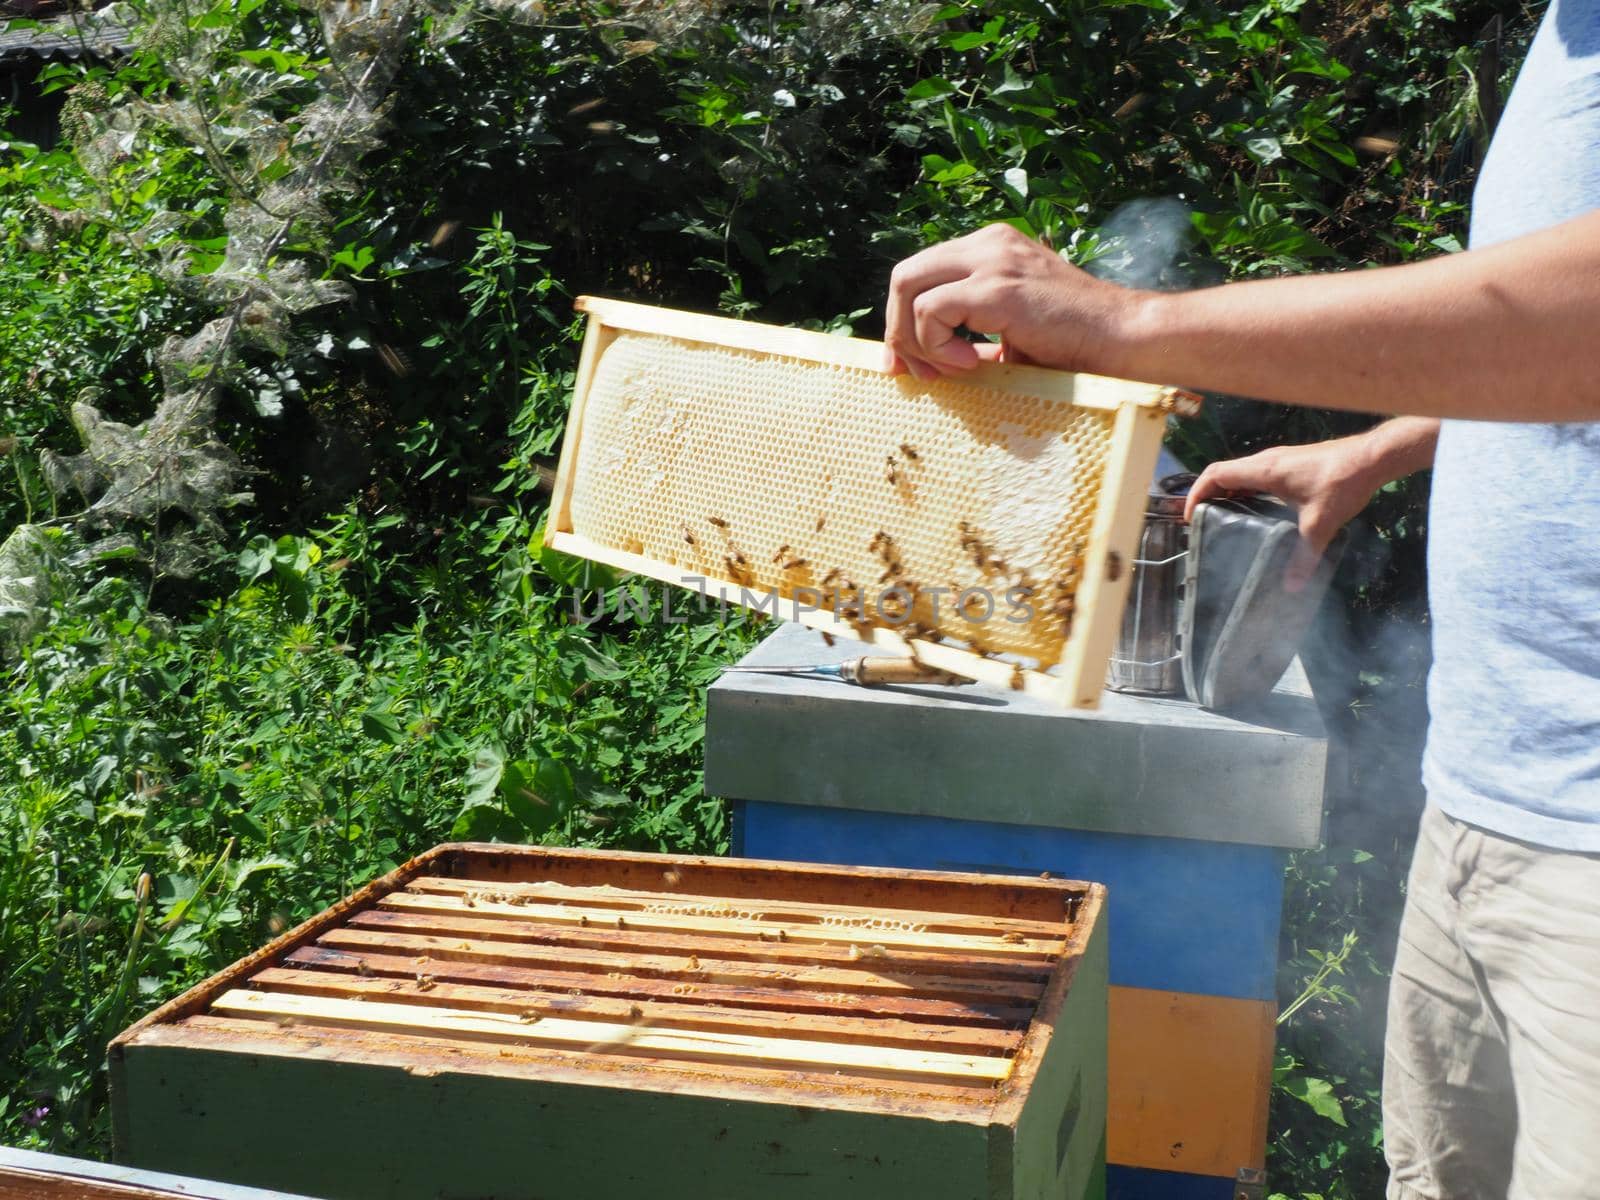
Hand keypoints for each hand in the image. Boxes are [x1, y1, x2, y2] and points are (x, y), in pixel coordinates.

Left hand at [883, 224, 1138, 379]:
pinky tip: (969, 364)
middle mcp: (987, 243)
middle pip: (904, 275)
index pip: (922, 273)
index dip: (903, 321)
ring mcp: (992, 259)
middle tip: (914, 373)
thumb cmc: (1076, 343)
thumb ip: (971, 338)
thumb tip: (925, 363)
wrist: (1123, 339)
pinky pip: (931, 310)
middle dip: (897, 330)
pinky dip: (936, 344)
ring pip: (908, 285)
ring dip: (915, 340)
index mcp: (990, 248)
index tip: (909, 365)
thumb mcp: (1010, 334)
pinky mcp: (997, 287)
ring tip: (951, 370)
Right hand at [1184, 438, 1376, 591]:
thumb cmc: (1341, 484)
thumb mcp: (1320, 524)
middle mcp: (1266, 460)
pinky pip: (1255, 472)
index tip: (1191, 515)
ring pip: (1240, 471)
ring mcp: (1279, 458)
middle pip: (1223, 471)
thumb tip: (1291, 586)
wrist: (1371, 458)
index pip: (1216, 474)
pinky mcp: (1290, 461)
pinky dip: (1244, 487)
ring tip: (1223, 515)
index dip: (1197, 492)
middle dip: (1207, 493)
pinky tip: (1255, 506)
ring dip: (1226, 489)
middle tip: (1203, 520)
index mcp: (1264, 471)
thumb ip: (1304, 556)